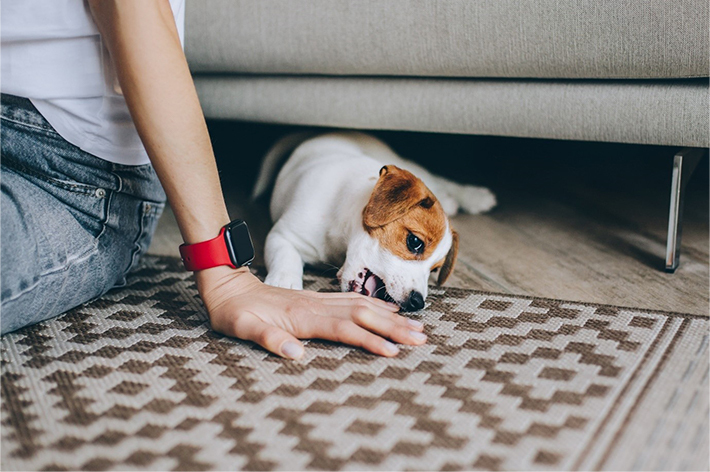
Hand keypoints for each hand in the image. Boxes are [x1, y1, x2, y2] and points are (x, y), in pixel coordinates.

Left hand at [195, 266, 426, 359]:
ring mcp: (318, 300)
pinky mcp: (317, 299)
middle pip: (362, 315)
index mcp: (301, 317)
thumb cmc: (234, 312)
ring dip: (390, 317)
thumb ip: (268, 338)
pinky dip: (374, 305)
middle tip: (420, 339)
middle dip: (392, 328)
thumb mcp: (242, 328)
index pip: (343, 329)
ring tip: (416, 327)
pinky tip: (389, 311)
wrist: (228, 286)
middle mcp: (316, 306)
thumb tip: (294, 354)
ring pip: (362, 305)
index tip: (392, 352)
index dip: (368, 341)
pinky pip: (352, 299)